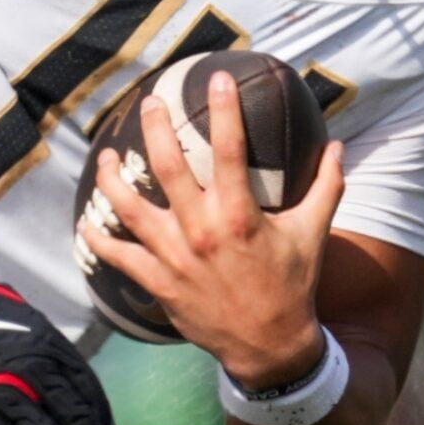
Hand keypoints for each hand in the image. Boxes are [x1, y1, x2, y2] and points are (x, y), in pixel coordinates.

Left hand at [80, 74, 344, 390]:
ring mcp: (174, 257)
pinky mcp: (158, 282)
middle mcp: (202, 230)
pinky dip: (97, 239)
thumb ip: (327, 187)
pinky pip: (117, 256)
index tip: (216, 78)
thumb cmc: (292, 286)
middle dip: (154, 128)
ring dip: (112, 178)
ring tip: (105, 156)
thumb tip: (338, 145)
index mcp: (240, 214)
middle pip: (167, 167)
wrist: (270, 347)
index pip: (228, 149)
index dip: (222, 110)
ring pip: (129, 208)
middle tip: (146, 102)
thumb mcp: (313, 234)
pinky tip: (85, 221)